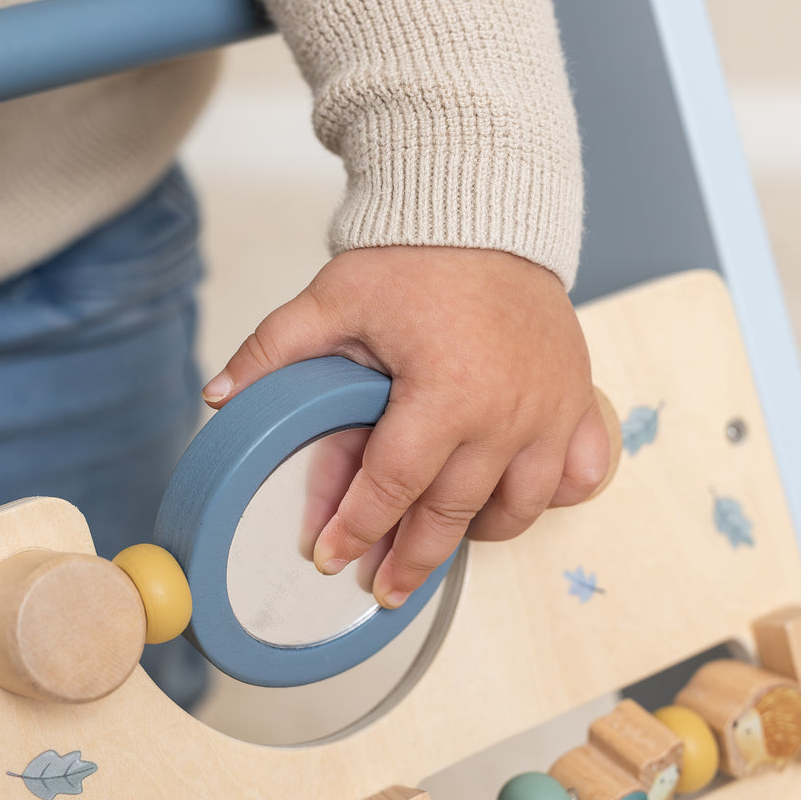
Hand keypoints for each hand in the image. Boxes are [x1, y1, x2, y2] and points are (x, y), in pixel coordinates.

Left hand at [204, 246, 612, 608]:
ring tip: (439, 544)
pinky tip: (515, 500)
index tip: (332, 557)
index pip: (393, 485)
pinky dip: (551, 495)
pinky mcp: (577, 400)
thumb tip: (219, 396)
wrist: (485, 212)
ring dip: (476, 534)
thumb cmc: (417, 257)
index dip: (357, 528)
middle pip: (453, 513)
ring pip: (519, 508)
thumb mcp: (334, 299)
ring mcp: (550, 412)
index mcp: (445, 393)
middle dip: (412, 558)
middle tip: (384, 587)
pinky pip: (581, 474)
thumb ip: (275, 352)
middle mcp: (506, 414)